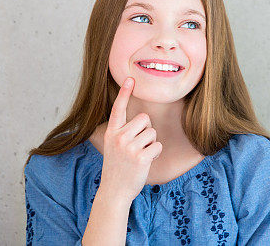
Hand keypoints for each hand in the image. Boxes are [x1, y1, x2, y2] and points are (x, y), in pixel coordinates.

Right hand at [98, 77, 161, 202]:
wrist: (114, 191)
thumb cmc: (118, 166)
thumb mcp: (113, 146)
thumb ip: (123, 132)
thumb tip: (142, 119)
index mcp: (111, 132)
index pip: (118, 109)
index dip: (124, 93)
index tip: (130, 78)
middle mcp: (119, 137)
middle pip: (144, 118)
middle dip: (146, 130)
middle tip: (137, 146)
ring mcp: (129, 147)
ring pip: (152, 132)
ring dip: (151, 144)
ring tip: (139, 156)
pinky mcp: (140, 157)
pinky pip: (157, 146)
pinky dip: (155, 154)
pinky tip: (145, 162)